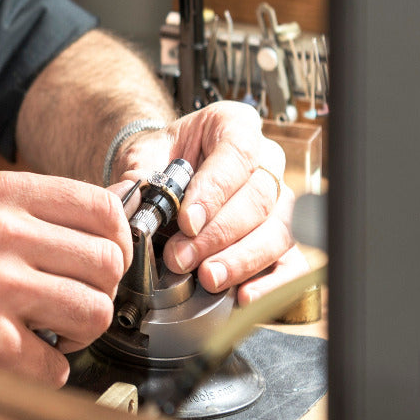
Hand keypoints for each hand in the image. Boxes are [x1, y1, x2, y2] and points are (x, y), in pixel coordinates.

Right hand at [0, 171, 131, 387]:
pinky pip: (58, 366)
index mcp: (0, 193)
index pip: (102, 208)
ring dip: (76, 334)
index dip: (118, 241)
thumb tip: (118, 221)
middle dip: (96, 292)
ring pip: (95, 313)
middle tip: (65, 304)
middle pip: (107, 264)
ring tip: (42, 329)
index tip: (106, 261)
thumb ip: (39, 213)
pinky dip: (40, 371)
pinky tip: (8, 354)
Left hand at [111, 101, 293, 296]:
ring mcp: (280, 199)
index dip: (214, 191)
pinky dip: (271, 282)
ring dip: (240, 260)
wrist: (168, 171)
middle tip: (182, 257)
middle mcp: (267, 159)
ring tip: (207, 277)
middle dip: (218, 234)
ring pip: (277, 231)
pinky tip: (244, 295)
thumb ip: (139, 174)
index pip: (236, 154)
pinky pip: (291, 262)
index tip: (187, 221)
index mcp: (235, 125)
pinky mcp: (283, 235)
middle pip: (258, 198)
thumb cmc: (164, 158)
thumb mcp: (145, 154)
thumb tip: (129, 199)